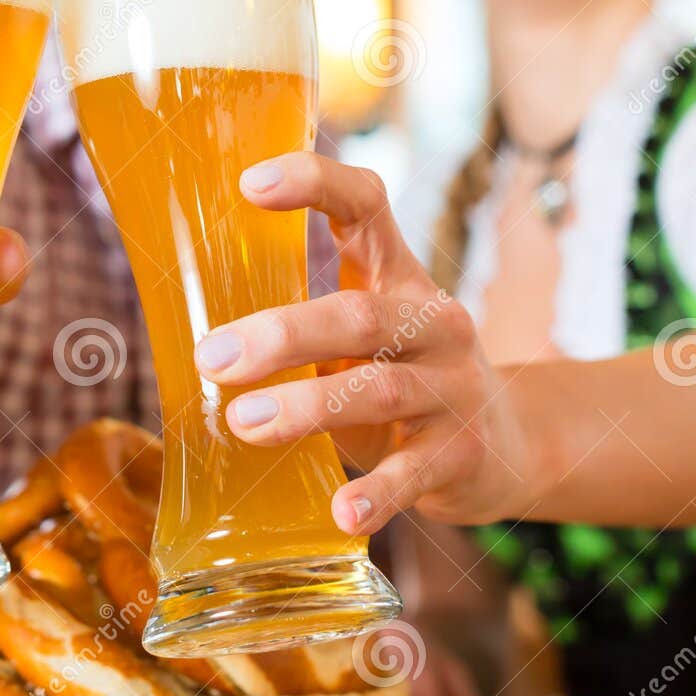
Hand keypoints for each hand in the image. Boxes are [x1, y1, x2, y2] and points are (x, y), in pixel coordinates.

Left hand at [194, 152, 541, 535]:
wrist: (508, 443)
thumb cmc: (400, 378)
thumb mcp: (362, 335)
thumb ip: (302, 324)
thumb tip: (187, 336)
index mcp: (398, 276)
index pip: (366, 206)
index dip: (315, 184)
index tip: (250, 184)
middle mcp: (431, 322)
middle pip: (358, 315)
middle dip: (281, 334)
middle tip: (211, 358)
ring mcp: (452, 388)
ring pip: (378, 389)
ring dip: (306, 407)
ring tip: (243, 423)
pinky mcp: (461, 454)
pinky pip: (414, 474)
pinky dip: (377, 494)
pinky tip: (342, 512)